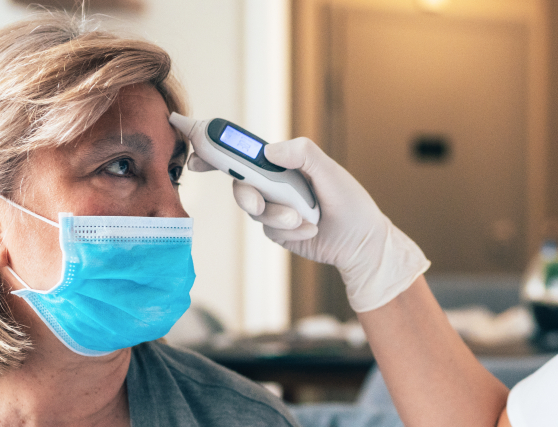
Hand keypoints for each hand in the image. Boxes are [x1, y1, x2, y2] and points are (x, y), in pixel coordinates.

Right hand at [191, 137, 429, 311]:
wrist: (362, 242)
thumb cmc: (350, 202)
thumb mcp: (330, 172)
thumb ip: (303, 154)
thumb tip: (269, 150)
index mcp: (282, 162)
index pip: (243, 152)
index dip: (215, 149)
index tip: (195, 151)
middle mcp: (273, 183)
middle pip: (240, 182)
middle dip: (246, 193)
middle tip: (257, 200)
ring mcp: (273, 207)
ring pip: (254, 209)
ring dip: (278, 215)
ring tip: (304, 218)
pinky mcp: (277, 230)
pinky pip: (269, 229)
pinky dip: (289, 230)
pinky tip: (311, 229)